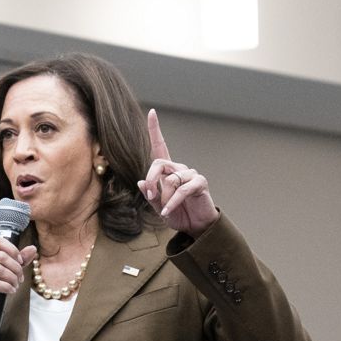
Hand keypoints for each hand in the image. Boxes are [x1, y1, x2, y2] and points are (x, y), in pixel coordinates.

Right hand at [0, 236, 37, 337]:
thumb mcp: (7, 268)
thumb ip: (19, 258)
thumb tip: (33, 248)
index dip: (12, 250)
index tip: (20, 261)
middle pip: (0, 256)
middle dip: (15, 268)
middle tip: (20, 278)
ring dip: (12, 278)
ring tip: (16, 285)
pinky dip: (6, 287)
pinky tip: (11, 290)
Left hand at [137, 109, 218, 237]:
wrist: (196, 227)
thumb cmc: (178, 214)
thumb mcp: (158, 207)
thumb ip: (150, 195)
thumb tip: (140, 182)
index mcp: (168, 171)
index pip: (160, 146)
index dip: (155, 129)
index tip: (151, 112)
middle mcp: (179, 168)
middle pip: (159, 164)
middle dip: (151, 180)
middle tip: (150, 196)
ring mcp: (191, 175)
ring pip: (170, 179)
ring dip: (164, 197)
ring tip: (164, 209)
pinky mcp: (199, 183)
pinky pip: (182, 189)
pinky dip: (172, 202)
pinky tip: (167, 211)